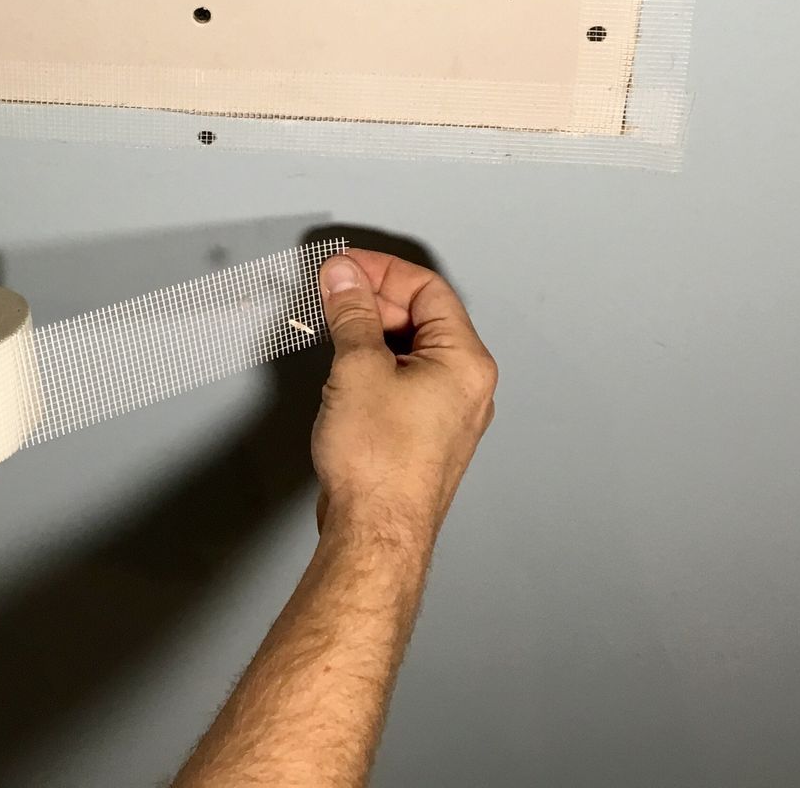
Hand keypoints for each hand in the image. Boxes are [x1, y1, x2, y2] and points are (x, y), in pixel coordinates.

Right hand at [311, 252, 496, 543]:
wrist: (376, 532)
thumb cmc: (380, 465)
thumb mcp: (358, 368)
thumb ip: (352, 313)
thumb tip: (345, 278)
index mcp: (465, 362)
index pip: (428, 289)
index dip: (382, 270)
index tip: (345, 267)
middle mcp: (465, 386)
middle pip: (422, 317)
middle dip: (374, 300)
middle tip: (334, 293)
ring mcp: (446, 413)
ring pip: (411, 350)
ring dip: (372, 332)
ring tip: (335, 328)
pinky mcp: (423, 435)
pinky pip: (403, 380)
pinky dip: (375, 364)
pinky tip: (346, 370)